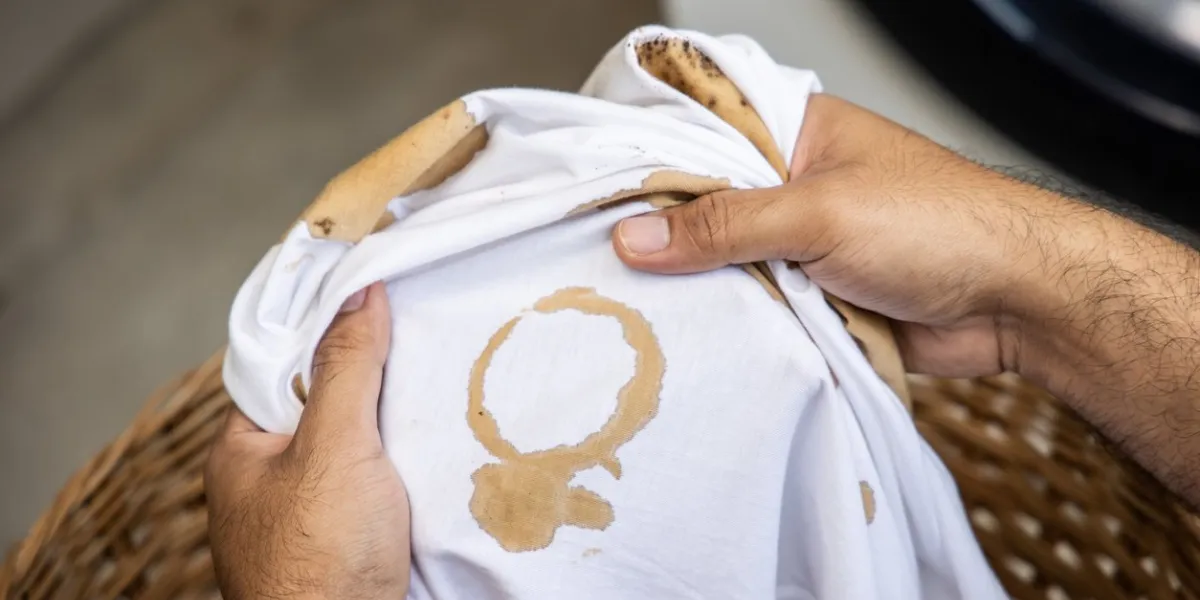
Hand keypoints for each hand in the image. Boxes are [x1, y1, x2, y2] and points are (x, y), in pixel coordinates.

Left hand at [206, 282, 409, 598]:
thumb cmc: (318, 556)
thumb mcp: (333, 446)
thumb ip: (346, 368)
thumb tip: (359, 290)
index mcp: (242, 452)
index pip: (282, 369)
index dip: (326, 332)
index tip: (374, 297)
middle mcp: (270, 484)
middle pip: (325, 407)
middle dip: (372, 383)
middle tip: (421, 344)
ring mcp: (309, 518)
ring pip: (358, 451)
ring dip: (397, 433)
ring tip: (441, 393)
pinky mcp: (349, 545)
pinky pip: (380, 490)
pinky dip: (408, 475)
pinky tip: (440, 458)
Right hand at [612, 94, 1199, 505]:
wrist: (1017, 304)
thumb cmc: (939, 226)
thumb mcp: (819, 212)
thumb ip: (725, 224)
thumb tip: (635, 238)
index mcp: (795, 132)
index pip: (701, 137)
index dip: (646, 164)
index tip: (586, 196)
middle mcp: (792, 183)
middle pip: (705, 205)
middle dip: (662, 235)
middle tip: (591, 260)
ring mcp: (802, 243)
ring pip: (725, 261)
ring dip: (694, 285)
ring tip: (622, 303)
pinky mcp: (812, 296)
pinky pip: (753, 305)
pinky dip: (729, 320)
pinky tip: (682, 334)